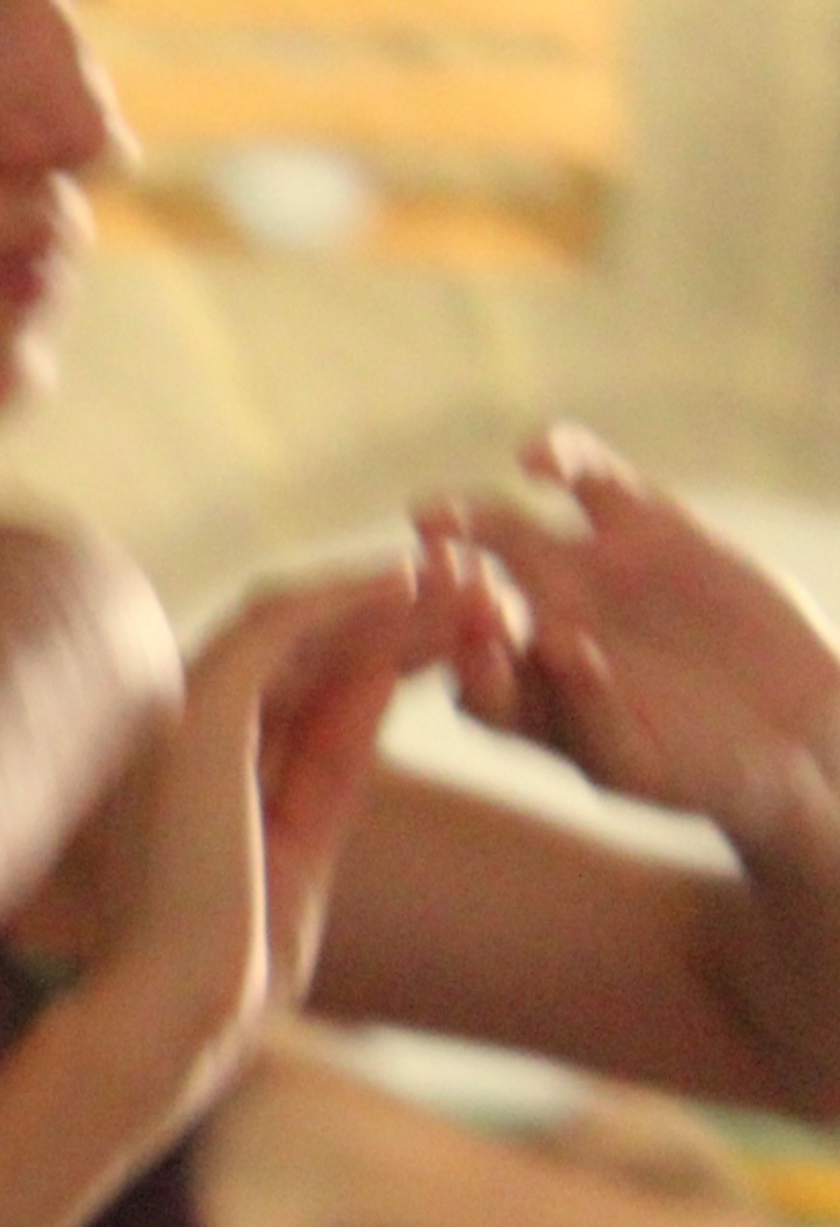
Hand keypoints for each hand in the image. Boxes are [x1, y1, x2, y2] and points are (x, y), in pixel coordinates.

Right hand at [73, 561, 446, 1098]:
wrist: (186, 1006)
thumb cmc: (236, 960)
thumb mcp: (308, 842)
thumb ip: (332, 763)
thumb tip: (379, 678)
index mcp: (203, 761)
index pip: (309, 684)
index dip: (391, 652)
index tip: (471, 638)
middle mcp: (185, 724)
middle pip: (308, 645)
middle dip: (401, 616)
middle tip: (488, 591)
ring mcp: (184, 714)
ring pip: (295, 625)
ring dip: (382, 597)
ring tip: (468, 579)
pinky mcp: (199, 713)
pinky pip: (274, 629)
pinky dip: (338, 598)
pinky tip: (405, 582)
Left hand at [428, 429, 839, 851]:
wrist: (798, 728)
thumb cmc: (705, 769)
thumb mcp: (643, 762)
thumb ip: (591, 714)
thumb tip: (559, 652)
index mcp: (514, 689)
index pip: (462, 669)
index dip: (454, 657)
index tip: (459, 649)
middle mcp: (530, 621)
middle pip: (464, 591)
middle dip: (441, 581)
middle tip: (428, 569)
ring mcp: (577, 568)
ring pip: (504, 528)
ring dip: (470, 516)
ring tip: (440, 515)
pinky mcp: (636, 520)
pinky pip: (586, 477)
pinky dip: (562, 458)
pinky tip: (540, 459)